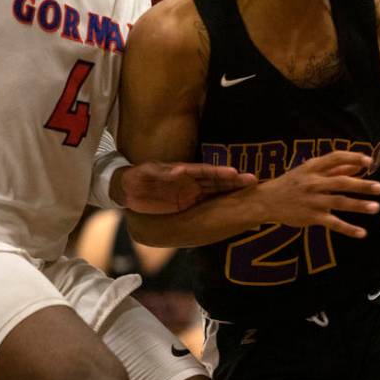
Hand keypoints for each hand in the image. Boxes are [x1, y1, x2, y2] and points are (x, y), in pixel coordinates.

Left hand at [116, 161, 256, 213]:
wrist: (126, 190)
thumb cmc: (137, 177)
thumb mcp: (148, 172)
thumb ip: (163, 173)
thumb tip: (179, 172)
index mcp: (183, 172)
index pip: (205, 172)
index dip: (220, 173)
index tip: (236, 174)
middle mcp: (190, 182)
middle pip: (216, 181)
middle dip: (233, 181)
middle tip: (252, 181)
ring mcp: (190, 193)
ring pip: (215, 192)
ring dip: (230, 192)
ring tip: (248, 191)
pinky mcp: (186, 204)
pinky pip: (206, 204)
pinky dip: (219, 204)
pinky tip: (232, 207)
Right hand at [258, 151, 379, 238]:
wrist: (266, 202)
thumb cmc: (292, 184)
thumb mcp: (309, 171)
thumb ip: (334, 168)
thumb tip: (359, 165)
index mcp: (312, 167)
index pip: (335, 158)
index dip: (353, 158)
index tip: (369, 160)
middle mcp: (313, 183)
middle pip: (340, 182)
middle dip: (361, 185)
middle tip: (379, 187)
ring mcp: (312, 201)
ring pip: (338, 202)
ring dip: (358, 205)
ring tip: (375, 207)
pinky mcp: (311, 217)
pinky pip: (332, 223)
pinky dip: (347, 228)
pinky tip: (362, 233)